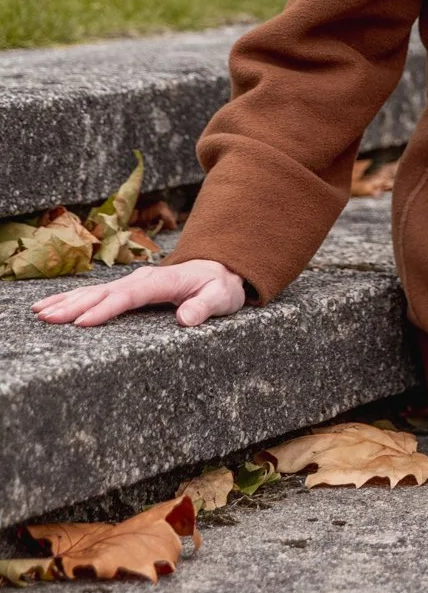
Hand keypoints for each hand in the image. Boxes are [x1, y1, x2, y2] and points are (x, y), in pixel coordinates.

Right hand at [31, 259, 248, 328]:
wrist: (221, 269)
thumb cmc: (220, 286)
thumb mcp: (221, 297)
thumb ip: (204, 307)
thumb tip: (186, 319)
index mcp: (163, 281)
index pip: (130, 296)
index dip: (106, 309)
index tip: (82, 322)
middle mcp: (142, 278)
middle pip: (104, 292)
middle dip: (74, 305)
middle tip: (47, 318)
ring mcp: (133, 282)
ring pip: (94, 291)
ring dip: (67, 300)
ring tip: (40, 312)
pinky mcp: (127, 288)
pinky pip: (96, 293)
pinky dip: (73, 297)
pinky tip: (51, 305)